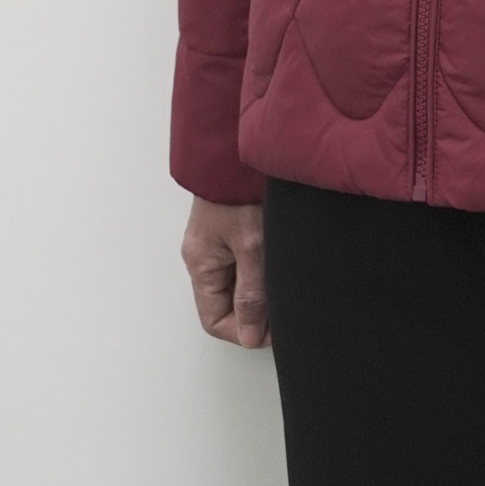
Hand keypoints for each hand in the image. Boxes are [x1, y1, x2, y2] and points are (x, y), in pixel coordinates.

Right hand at [181, 197, 269, 347]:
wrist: (240, 148)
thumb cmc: (240, 189)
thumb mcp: (252, 246)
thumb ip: (252, 293)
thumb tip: (249, 337)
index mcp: (201, 264)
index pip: (214, 320)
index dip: (243, 331)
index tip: (271, 329)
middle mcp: (204, 255)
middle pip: (226, 303)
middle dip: (255, 309)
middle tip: (283, 303)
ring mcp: (218, 241)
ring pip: (239, 283)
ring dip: (261, 287)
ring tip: (283, 277)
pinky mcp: (233, 228)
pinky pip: (245, 262)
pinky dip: (262, 267)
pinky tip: (279, 258)